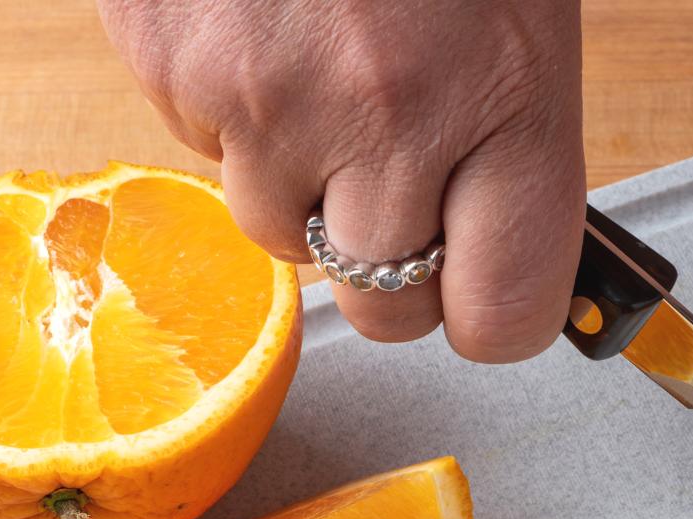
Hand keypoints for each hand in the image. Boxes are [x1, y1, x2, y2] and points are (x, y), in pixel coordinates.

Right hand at [97, 0, 585, 360]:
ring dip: (304, 182)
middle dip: (392, 264)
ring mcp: (271, 100)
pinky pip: (205, 152)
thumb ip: (513, 147)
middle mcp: (392, 117)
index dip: (488, 313)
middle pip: (386, 307)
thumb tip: (508, 265)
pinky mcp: (176, 67)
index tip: (480, 292)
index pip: (506, 315)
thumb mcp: (516, 20)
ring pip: (284, 238)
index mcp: (510, 100)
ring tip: (325, 71)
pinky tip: (265, 28)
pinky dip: (233, 110)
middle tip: (397, 180)